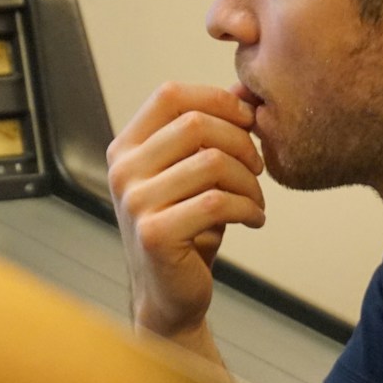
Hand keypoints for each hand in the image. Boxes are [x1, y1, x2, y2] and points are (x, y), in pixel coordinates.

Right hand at [105, 82, 265, 345]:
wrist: (168, 293)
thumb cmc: (186, 226)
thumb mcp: (193, 172)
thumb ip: (210, 131)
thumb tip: (245, 89)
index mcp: (126, 147)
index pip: (170, 95)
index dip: (216, 99)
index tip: (248, 120)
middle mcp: (123, 170)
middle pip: (195, 125)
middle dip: (241, 141)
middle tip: (259, 166)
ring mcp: (135, 202)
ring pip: (211, 163)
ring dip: (249, 180)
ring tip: (257, 198)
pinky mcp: (155, 234)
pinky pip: (217, 202)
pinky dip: (248, 208)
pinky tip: (254, 219)